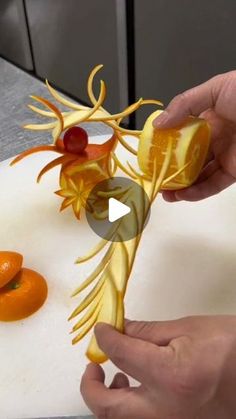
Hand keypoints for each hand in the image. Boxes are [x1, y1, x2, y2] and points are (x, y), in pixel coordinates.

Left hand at [81, 316, 235, 418]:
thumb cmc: (230, 345)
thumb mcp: (188, 328)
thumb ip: (147, 331)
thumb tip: (119, 329)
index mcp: (170, 376)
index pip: (120, 355)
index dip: (104, 338)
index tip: (102, 329)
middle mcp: (166, 411)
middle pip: (108, 408)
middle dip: (90, 387)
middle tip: (91, 365)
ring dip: (107, 400)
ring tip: (113, 375)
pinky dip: (128, 407)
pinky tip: (134, 387)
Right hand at [153, 71, 235, 201]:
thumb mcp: (215, 89)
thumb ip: (184, 104)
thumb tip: (158, 125)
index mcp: (208, 119)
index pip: (182, 136)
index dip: (167, 147)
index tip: (152, 155)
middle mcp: (214, 140)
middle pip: (188, 159)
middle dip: (171, 170)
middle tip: (156, 178)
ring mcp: (224, 157)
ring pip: (199, 176)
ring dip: (181, 186)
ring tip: (165, 193)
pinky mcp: (234, 172)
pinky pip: (213, 185)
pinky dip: (197, 192)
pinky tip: (182, 194)